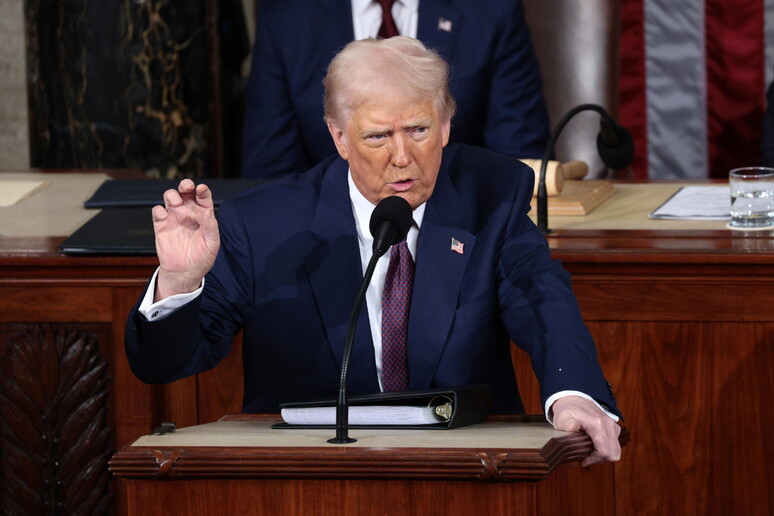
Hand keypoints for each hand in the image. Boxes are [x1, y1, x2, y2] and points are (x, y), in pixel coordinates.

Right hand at [152, 179, 219, 300]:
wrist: (185, 273)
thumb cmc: (202, 258)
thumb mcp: (212, 244)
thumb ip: (211, 227)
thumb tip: (208, 211)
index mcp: (203, 215)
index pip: (203, 197)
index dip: (202, 191)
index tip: (202, 189)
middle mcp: (188, 213)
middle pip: (185, 192)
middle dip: (185, 185)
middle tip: (187, 186)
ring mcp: (174, 217)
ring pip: (170, 197)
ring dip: (172, 195)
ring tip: (176, 202)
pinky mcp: (161, 225)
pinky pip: (157, 211)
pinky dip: (159, 210)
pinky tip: (164, 216)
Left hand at [550, 395, 621, 466]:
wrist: (574, 398)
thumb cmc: (567, 410)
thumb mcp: (562, 418)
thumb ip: (567, 425)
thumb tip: (573, 428)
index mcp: (598, 425)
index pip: (605, 452)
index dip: (594, 460)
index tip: (583, 461)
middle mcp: (609, 425)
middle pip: (613, 454)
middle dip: (599, 459)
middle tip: (586, 458)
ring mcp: (613, 426)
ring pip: (616, 450)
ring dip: (604, 455)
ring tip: (590, 453)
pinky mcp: (613, 427)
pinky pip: (615, 444)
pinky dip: (607, 449)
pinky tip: (594, 447)